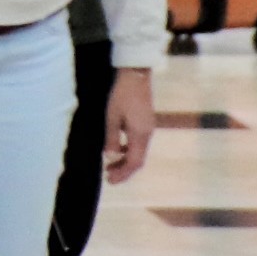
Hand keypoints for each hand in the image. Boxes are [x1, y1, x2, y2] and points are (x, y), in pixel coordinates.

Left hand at [104, 67, 156, 181]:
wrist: (136, 74)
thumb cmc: (121, 94)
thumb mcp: (111, 116)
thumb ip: (111, 138)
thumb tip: (110, 158)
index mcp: (140, 135)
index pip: (134, 162)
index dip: (122, 174)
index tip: (110, 181)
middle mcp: (147, 134)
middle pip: (138, 159)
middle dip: (124, 170)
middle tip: (108, 176)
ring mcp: (148, 127)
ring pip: (139, 151)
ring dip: (125, 160)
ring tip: (110, 164)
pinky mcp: (146, 121)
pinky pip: (138, 142)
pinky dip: (128, 149)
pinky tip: (117, 147)